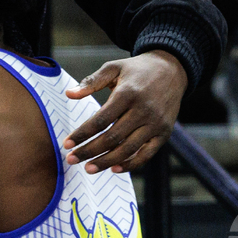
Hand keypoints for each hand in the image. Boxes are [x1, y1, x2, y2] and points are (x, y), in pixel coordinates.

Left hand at [62, 50, 186, 173]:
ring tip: (88, 168)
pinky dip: (131, 164)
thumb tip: (69, 94)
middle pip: (112, 138)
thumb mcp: (113, 68)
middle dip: (89, 151)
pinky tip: (114, 169)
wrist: (171, 69)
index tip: (66, 144)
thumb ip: (91, 81)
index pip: (101, 120)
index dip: (82, 134)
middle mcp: (143, 110)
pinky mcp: (164, 133)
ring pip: (128, 149)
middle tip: (71, 159)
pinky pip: (147, 154)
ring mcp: (155, 123)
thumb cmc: (136, 69)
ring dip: (106, 162)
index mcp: (128, 93)